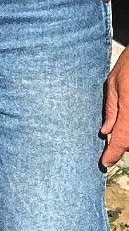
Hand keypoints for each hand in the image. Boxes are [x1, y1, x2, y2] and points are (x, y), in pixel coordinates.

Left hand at [102, 49, 128, 167]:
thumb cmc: (128, 67)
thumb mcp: (114, 85)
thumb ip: (111, 110)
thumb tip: (105, 132)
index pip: (121, 140)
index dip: (112, 154)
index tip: (104, 163)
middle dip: (120, 144)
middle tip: (108, 145)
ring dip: (127, 136)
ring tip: (119, 124)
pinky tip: (124, 118)